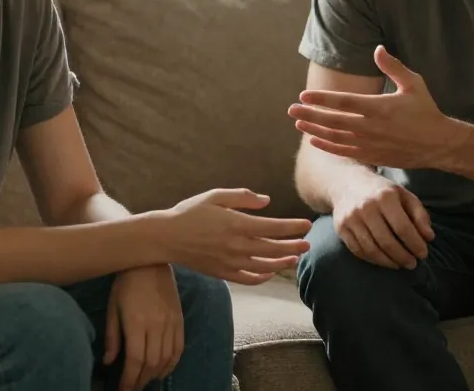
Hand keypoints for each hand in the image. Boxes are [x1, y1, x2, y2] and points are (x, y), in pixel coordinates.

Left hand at [104, 265, 182, 390]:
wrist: (150, 262)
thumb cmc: (126, 283)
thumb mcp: (113, 307)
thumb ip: (112, 336)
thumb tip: (109, 361)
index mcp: (137, 322)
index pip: (135, 360)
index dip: (129, 380)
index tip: (122, 390)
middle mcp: (157, 324)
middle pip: (151, 363)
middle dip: (141, 381)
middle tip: (132, 388)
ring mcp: (171, 322)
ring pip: (166, 358)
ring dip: (155, 375)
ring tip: (145, 381)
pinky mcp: (180, 319)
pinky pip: (179, 348)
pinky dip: (172, 363)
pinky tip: (163, 370)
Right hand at [165, 189, 311, 284]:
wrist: (166, 237)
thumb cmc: (190, 212)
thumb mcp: (215, 196)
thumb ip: (242, 197)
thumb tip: (267, 201)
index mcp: (236, 223)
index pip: (273, 227)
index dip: (292, 227)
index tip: (306, 225)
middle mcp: (236, 245)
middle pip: (273, 248)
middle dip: (293, 246)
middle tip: (308, 244)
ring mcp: (230, 262)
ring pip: (264, 265)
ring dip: (282, 262)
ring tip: (294, 259)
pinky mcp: (222, 273)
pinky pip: (248, 278)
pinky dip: (262, 276)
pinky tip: (270, 272)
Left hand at [287, 45, 447, 168]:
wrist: (439, 144)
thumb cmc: (425, 110)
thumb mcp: (413, 83)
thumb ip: (393, 67)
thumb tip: (377, 48)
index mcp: (380, 108)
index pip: (345, 102)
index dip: (323, 99)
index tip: (304, 94)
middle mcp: (372, 127)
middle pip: (334, 121)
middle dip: (310, 114)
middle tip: (291, 109)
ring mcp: (371, 144)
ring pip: (336, 137)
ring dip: (315, 130)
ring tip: (298, 122)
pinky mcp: (373, 156)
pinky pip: (345, 152)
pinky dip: (328, 146)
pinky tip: (314, 140)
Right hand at [331, 173, 433, 268]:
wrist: (347, 182)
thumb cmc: (382, 191)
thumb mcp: (404, 195)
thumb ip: (419, 215)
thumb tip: (429, 238)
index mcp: (385, 196)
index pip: (403, 227)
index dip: (415, 244)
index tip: (423, 254)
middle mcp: (366, 207)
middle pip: (387, 241)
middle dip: (403, 257)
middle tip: (413, 264)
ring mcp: (351, 218)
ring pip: (371, 249)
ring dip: (388, 262)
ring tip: (400, 264)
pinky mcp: (341, 228)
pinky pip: (358, 251)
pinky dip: (373, 260)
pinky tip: (384, 260)